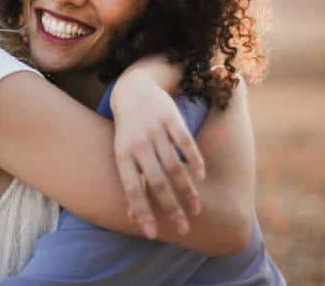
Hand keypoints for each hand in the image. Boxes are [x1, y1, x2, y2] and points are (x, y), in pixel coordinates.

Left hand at [110, 70, 205, 238]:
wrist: (133, 90)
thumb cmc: (128, 132)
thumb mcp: (123, 154)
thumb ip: (132, 183)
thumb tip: (134, 218)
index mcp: (123, 155)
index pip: (131, 188)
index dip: (141, 211)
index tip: (153, 234)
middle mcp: (138, 143)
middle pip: (156, 181)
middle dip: (170, 208)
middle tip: (183, 228)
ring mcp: (155, 130)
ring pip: (174, 166)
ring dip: (187, 190)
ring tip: (196, 208)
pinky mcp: (171, 117)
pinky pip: (185, 142)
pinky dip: (194, 161)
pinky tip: (201, 177)